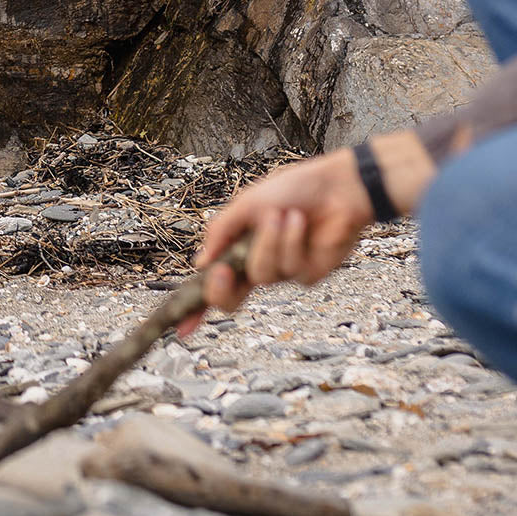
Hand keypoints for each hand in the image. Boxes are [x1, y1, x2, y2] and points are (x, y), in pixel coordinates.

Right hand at [177, 148, 372, 336]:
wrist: (335, 187)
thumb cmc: (292, 189)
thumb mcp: (247, 204)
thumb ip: (221, 232)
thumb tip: (200, 262)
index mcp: (237, 247)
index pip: (212, 282)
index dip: (196, 307)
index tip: (181, 328)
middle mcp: (257, 263)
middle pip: (232, 299)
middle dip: (222, 290)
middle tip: (223, 273)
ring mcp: (282, 271)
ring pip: (262, 275)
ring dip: (269, 243)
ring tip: (281, 215)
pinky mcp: (308, 274)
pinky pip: (291, 268)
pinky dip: (292, 242)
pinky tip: (300, 223)